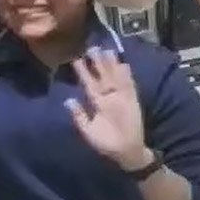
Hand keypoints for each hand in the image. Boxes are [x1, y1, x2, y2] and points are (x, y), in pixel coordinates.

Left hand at [65, 51, 151, 168]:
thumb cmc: (106, 143)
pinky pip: (129, 86)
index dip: (83, 72)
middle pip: (102, 76)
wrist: (126, 152)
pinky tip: (124, 65)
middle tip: (91, 47)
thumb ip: (79, 116)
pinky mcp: (132, 101)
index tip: (76, 59)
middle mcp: (108, 97)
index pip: (88, 84)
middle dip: (97, 63)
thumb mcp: (88, 131)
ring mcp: (121, 97)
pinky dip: (126, 76)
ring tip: (107, 50)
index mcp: (96, 102)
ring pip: (115, 77)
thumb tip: (67, 100)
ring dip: (112, 65)